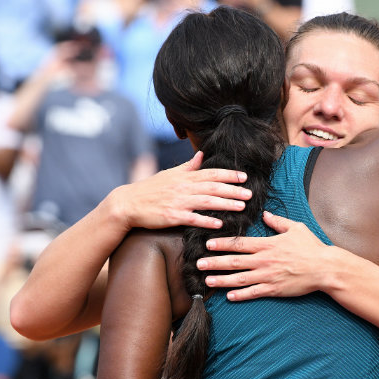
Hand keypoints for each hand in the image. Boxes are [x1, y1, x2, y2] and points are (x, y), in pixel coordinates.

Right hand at [109, 152, 251, 230]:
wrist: (128, 203)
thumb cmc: (150, 189)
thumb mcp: (170, 174)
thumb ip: (188, 166)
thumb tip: (202, 154)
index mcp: (185, 177)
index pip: (212, 173)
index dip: (229, 174)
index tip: (245, 176)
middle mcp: (184, 187)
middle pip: (213, 187)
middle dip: (233, 190)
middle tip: (250, 193)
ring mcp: (178, 202)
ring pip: (207, 201)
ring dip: (226, 204)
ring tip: (241, 206)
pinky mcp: (172, 216)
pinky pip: (193, 218)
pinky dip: (206, 220)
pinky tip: (219, 223)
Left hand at [198, 211, 334, 299]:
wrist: (324, 268)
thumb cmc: (311, 247)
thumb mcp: (296, 228)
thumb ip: (278, 222)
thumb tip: (266, 214)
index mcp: (267, 244)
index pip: (239, 244)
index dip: (222, 244)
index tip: (208, 244)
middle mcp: (264, 260)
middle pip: (234, 262)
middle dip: (214, 262)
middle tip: (198, 264)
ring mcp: (268, 276)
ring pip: (239, 279)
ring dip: (222, 280)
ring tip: (207, 281)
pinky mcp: (274, 289)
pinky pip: (254, 292)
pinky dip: (241, 295)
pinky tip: (229, 296)